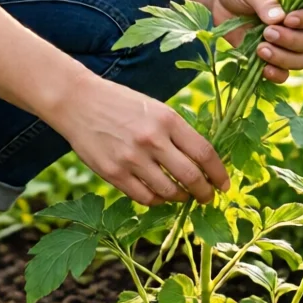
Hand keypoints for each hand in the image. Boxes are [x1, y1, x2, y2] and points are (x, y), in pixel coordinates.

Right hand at [50, 75, 229, 207]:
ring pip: (169, 191)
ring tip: (182, 195)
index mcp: (167, 119)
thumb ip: (176, 132)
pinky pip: (145, 198)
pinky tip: (159, 195)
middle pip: (191, 177)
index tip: (224, 184)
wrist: (78, 101)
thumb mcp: (154, 108)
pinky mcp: (114, 173)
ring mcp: (132, 158)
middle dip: (205, 192)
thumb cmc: (120, 103)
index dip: (219, 173)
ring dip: (181, 197)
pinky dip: (157, 201)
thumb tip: (202, 161)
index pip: (204, 153)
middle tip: (207, 197)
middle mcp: (152, 139)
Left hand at [212, 0, 302, 84]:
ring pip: (301, 60)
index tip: (288, 20)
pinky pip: (284, 74)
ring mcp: (287, 44)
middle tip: (268, 33)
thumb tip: (278, 19)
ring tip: (260, 48)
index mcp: (301, 2)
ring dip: (283, 58)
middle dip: (293, 40)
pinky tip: (263, 68)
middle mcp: (300, 26)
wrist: (219, 0)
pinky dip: (277, 74)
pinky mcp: (272, 59)